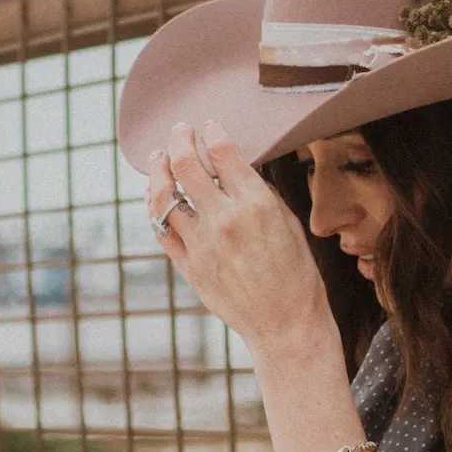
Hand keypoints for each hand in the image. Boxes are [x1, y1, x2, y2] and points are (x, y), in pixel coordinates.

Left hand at [146, 124, 332, 357]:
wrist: (285, 325)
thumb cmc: (296, 275)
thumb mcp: (289, 224)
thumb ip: (261, 193)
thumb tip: (238, 168)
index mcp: (256, 205)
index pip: (222, 151)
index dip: (212, 131)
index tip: (209, 126)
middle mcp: (224, 220)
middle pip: (184, 164)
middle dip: (179, 139)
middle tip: (179, 130)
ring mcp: (201, 244)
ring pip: (163, 194)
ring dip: (159, 170)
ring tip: (159, 159)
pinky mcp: (188, 266)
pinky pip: (161, 228)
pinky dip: (155, 206)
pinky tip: (158, 195)